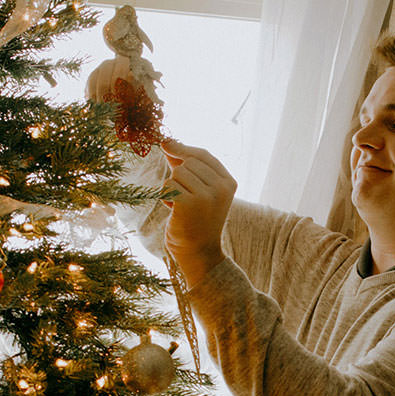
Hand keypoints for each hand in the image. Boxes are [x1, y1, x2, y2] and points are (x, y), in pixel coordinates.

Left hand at [161, 138, 235, 281]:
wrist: (198, 254)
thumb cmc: (195, 222)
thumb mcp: (198, 191)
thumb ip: (186, 167)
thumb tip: (167, 141)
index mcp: (229, 183)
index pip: (204, 155)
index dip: (183, 149)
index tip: (166, 143)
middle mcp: (221, 188)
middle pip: (188, 162)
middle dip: (178, 177)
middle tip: (184, 199)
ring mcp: (207, 196)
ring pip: (176, 173)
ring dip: (172, 189)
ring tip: (181, 207)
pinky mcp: (189, 204)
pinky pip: (168, 186)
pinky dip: (165, 198)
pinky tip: (175, 212)